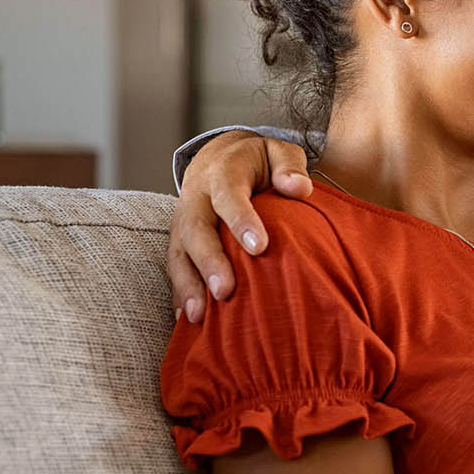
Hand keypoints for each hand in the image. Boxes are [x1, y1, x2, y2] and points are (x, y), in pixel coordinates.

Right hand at [167, 131, 311, 322]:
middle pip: (196, 230)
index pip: (229, 196)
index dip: (241, 220)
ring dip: (187, 286)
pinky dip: (179, 295)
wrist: (220, 158)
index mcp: (223, 174)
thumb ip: (289, 166)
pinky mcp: (179, 243)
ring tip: (200, 316)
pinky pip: (175, 269)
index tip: (259, 248)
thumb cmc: (259, 162)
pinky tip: (188, 322)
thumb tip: (299, 188)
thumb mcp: (278, 152)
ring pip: (178, 254)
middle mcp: (196, 199)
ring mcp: (183, 223)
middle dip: (209, 261)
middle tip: (225, 291)